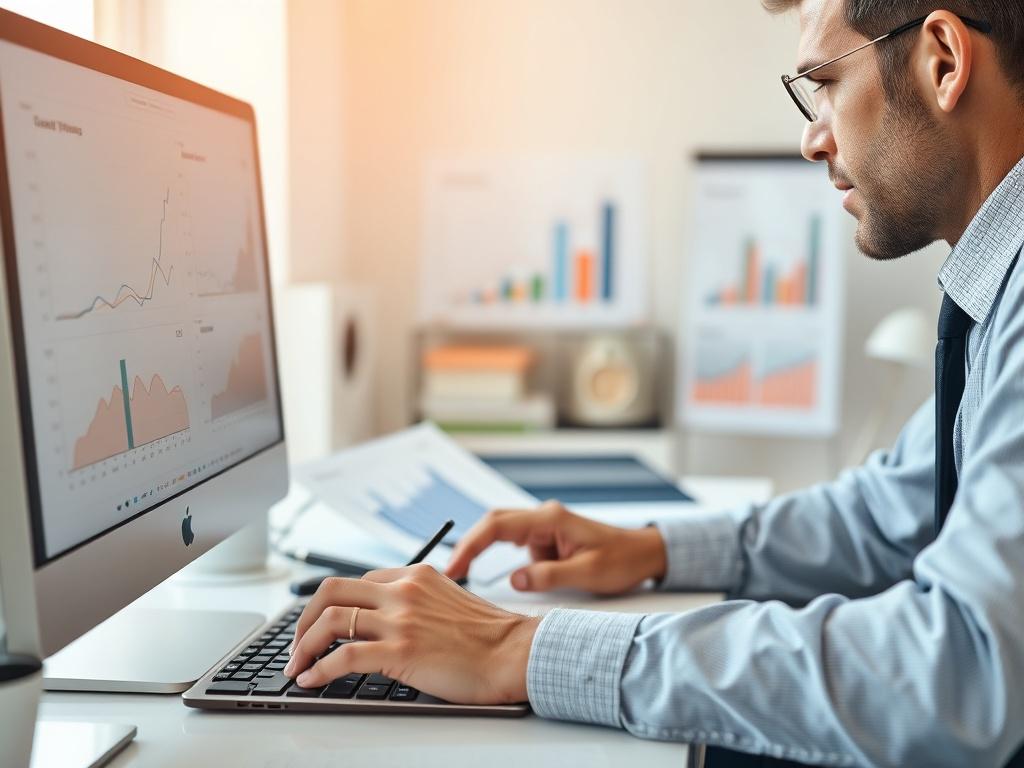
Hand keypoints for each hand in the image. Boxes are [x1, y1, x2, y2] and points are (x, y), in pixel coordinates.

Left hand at [283, 564, 540, 703]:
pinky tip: (313, 680)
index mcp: (414, 575)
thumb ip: (415, 600)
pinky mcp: (401, 650)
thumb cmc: (488, 636)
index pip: (355, 581)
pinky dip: (320, 669)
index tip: (316, 625)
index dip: (328, 605)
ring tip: (298, 666)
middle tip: (298, 643)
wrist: (513, 653)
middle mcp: (403, 590)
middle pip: (331, 591)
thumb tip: (383, 620)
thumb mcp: (447, 599)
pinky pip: (344, 656)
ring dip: (304, 646)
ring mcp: (401, 619)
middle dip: (304, 620)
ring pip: (331, 621)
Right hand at [445, 500, 667, 594]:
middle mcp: (544, 518)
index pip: (498, 526)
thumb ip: (549, 576)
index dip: (471, 545)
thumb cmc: (623, 560)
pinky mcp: (547, 540)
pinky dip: (506, 563)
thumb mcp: (588, 574)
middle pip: (493, 524)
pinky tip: (506, 580)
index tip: (454, 567)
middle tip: (449, 572)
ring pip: (503, 536)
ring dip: (486, 555)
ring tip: (468, 579)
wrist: (645, 554)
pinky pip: (518, 548)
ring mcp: (544, 528)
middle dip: (469, 546)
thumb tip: (515, 580)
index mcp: (550, 520)